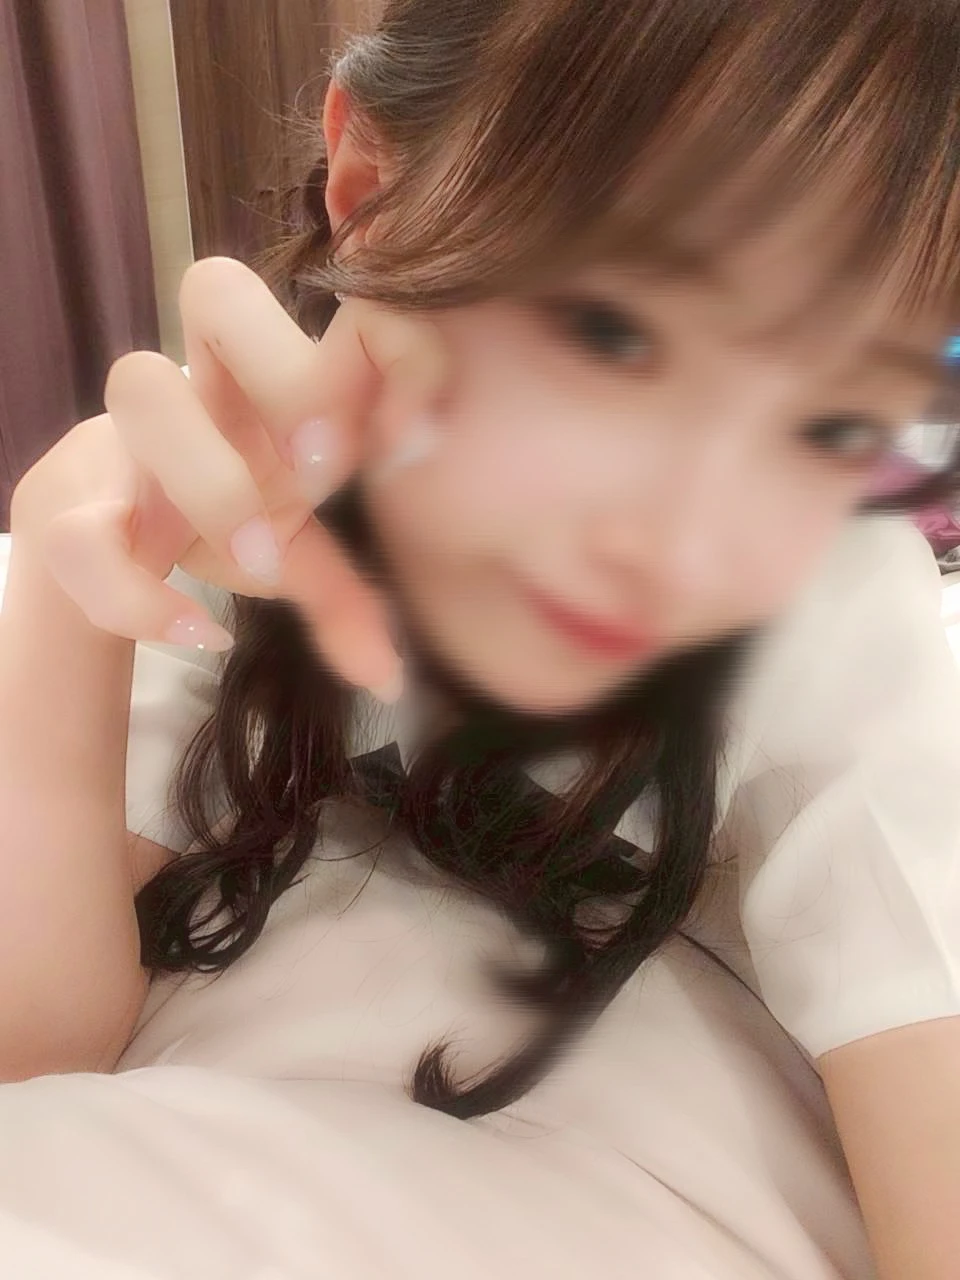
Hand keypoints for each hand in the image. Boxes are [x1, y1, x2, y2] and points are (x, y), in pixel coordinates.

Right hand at [10, 257, 447, 699]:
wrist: (101, 542)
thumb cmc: (221, 518)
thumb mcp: (297, 555)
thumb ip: (348, 600)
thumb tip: (388, 675)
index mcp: (271, 384)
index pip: (336, 305)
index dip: (388, 346)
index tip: (415, 442)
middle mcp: (201, 388)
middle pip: (216, 288)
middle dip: (285, 374)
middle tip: (326, 469)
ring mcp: (128, 436)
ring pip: (140, 385)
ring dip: (214, 477)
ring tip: (261, 557)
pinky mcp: (69, 503)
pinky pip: (83, 530)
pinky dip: (139, 593)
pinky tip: (202, 635)